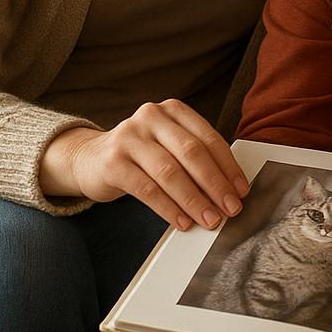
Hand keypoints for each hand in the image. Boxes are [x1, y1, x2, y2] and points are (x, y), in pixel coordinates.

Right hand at [39, 100, 249, 229]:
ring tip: (209, 219)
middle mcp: (151, 117)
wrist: (90, 159)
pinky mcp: (112, 162)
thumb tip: (229, 190)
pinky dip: (168, 208)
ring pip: (170, 172)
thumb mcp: (168, 146)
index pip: (208, 138)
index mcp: (173, 110)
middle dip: (215, 184)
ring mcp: (129, 137)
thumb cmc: (141, 155)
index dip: (228, 166)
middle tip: (231, 209)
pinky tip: (182, 221)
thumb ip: (195, 159)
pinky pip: (147, 189)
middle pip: (192, 153)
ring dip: (194, 200)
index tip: (241, 190)